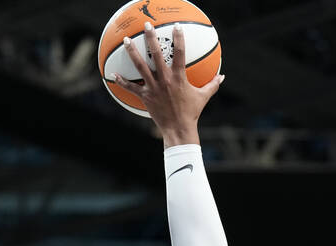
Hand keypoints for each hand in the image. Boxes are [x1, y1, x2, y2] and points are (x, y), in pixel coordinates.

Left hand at [113, 22, 223, 146]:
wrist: (178, 129)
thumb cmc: (191, 113)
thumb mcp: (203, 97)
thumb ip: (212, 85)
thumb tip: (222, 76)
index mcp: (179, 77)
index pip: (180, 53)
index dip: (179, 38)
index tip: (176, 26)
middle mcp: (165, 80)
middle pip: (156, 55)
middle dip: (151, 38)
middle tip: (146, 26)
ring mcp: (153, 88)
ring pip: (140, 67)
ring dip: (132, 52)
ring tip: (126, 40)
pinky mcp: (145, 97)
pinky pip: (131, 87)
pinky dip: (121, 80)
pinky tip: (112, 73)